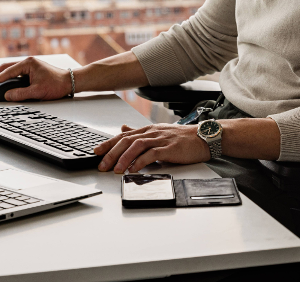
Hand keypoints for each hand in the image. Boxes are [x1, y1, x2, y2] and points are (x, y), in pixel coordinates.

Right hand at [0, 57, 72, 101]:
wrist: (70, 82)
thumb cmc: (57, 84)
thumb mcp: (37, 91)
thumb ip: (20, 94)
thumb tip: (6, 96)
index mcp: (28, 63)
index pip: (7, 71)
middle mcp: (27, 62)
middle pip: (5, 68)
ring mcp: (29, 66)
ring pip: (9, 70)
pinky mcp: (31, 71)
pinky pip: (15, 73)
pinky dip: (7, 78)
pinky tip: (2, 83)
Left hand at [93, 123, 210, 172]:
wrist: (202, 138)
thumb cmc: (181, 138)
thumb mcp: (157, 132)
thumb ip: (139, 132)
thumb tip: (122, 128)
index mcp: (148, 130)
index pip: (124, 136)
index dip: (109, 143)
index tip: (96, 152)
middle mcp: (152, 133)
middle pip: (127, 141)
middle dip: (112, 153)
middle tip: (102, 165)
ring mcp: (160, 139)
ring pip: (137, 146)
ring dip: (124, 158)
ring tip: (115, 170)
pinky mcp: (169, 148)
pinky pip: (152, 154)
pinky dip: (141, 162)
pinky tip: (134, 169)